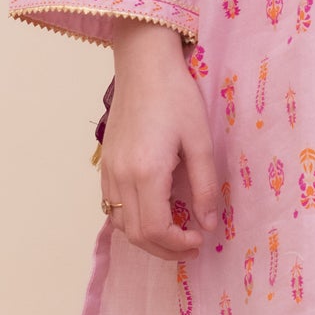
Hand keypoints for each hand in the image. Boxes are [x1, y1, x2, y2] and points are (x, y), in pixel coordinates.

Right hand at [99, 22, 219, 259]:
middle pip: (135, 235)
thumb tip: (208, 224)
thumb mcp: (201, 141)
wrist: (144, 65)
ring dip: (147, 238)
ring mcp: (109, 171)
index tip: (199, 239)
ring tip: (175, 232)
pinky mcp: (105, 164)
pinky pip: (112, 206)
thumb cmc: (177, 97)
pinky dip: (132, 220)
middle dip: (165, 249)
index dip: (177, 244)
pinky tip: (155, 212)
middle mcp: (121, 176)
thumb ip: (205, 186)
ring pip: (121, 224)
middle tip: (191, 244)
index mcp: (146, 171)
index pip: (155, 230)